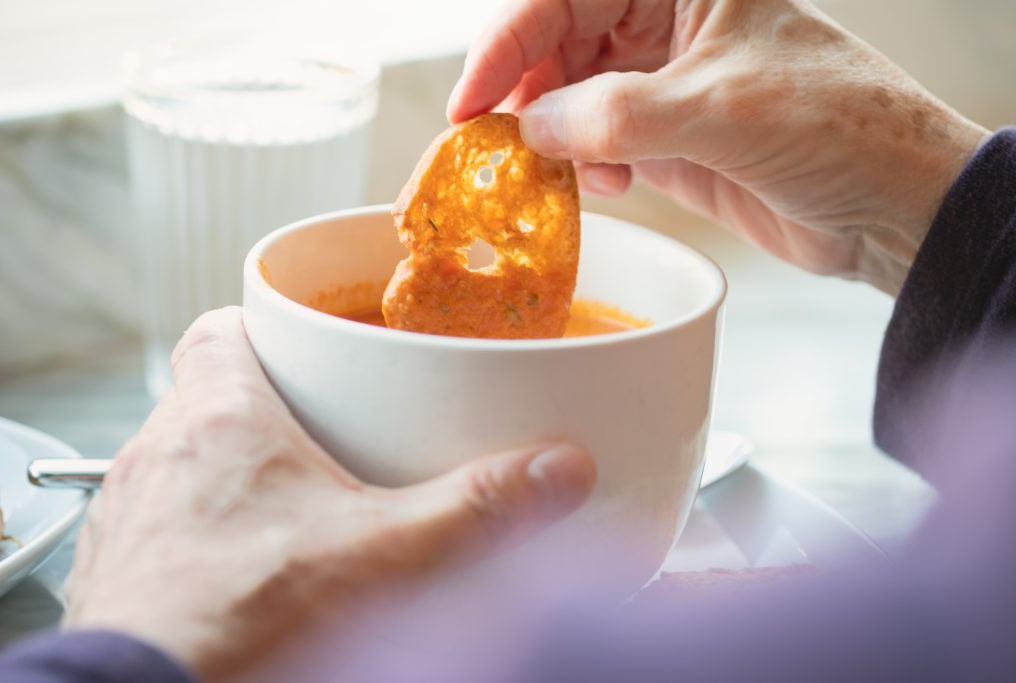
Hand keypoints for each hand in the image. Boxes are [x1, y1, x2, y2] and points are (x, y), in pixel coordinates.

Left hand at [63, 307, 594, 680]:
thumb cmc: (237, 620)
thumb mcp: (383, 555)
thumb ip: (476, 508)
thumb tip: (558, 470)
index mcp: (218, 420)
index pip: (220, 330)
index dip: (264, 330)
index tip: (308, 346)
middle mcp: (160, 455)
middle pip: (211, 398)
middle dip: (269, 411)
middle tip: (328, 433)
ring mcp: (132, 516)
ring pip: (184, 465)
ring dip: (232, 477)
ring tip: (296, 506)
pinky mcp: (122, 573)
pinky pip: (164, 527)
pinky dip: (205, 535)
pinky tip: (251, 569)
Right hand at [449, 0, 988, 293]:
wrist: (890, 204)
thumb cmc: (835, 127)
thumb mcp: (717, 109)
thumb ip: (614, 114)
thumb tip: (529, 128)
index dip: (506, 42)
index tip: (471, 102)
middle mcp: (665, 21)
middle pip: (554, 40)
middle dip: (524, 92)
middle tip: (500, 145)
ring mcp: (660, 81)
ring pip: (566, 93)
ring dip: (551, 134)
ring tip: (561, 168)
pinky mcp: (663, 137)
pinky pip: (591, 141)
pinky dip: (582, 164)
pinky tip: (609, 184)